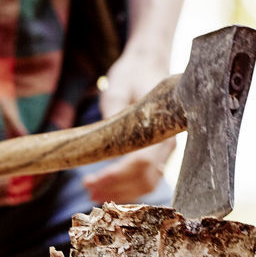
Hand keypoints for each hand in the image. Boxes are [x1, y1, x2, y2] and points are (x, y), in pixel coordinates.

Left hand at [82, 47, 174, 203]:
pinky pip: (148, 177)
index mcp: (160, 124)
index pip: (141, 161)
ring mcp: (165, 149)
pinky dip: (129, 188)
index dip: (116, 175)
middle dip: (115, 188)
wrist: (148, 63)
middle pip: (145, 176)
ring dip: (121, 192)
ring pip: (148, 182)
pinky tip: (107, 189)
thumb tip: (105, 145)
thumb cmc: (133, 73)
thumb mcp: (117, 88)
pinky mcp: (159, 153)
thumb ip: (113, 112)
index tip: (92, 180)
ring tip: (93, 193)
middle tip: (88, 190)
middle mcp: (167, 141)